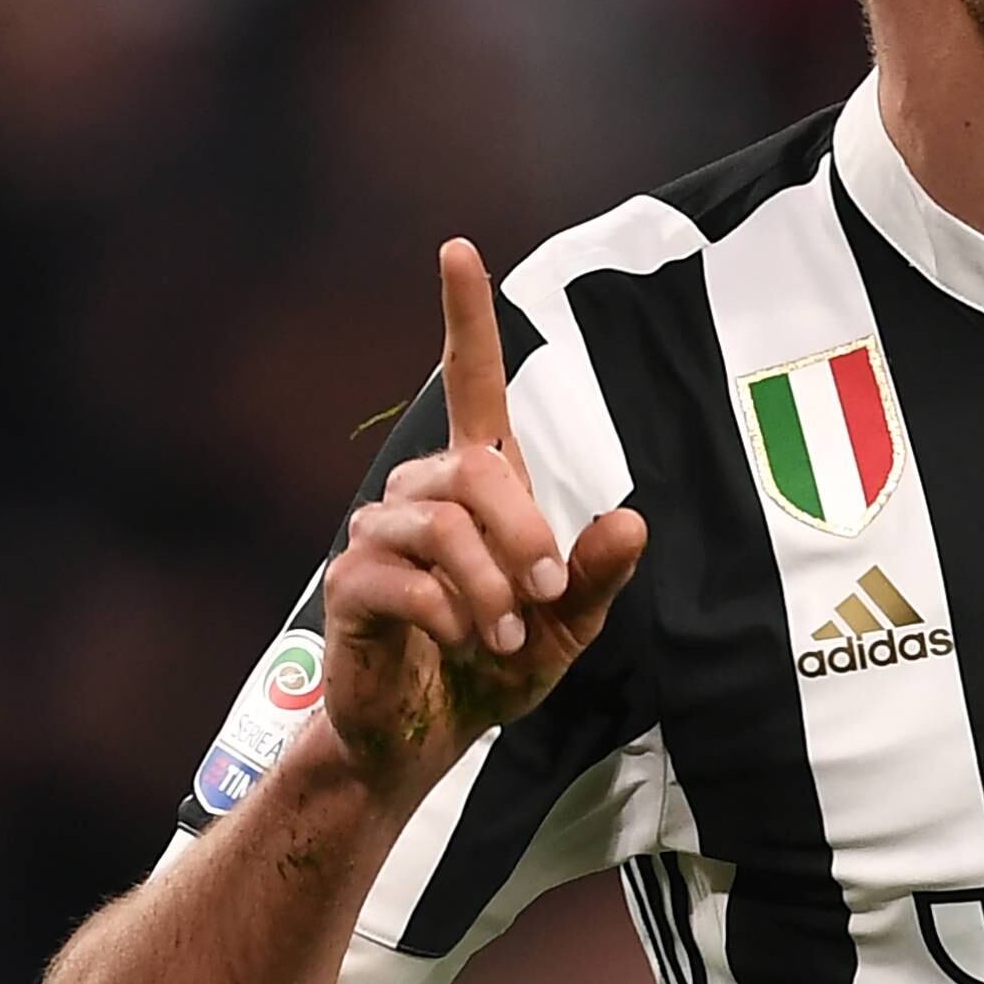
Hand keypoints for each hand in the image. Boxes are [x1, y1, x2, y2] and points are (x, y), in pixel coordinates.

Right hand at [317, 240, 646, 793]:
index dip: (463, 317)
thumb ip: (599, 577)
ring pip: (442, 525)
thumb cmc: (496, 669)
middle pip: (477, 470)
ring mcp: (378, 534)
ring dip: (490, 587)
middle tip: (547, 595)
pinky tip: (466, 644)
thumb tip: (633, 522)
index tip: (457, 248)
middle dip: (525, 532)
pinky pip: (404, 577)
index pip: (469, 384)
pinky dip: (451, 614)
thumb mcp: (572, 628)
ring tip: (507, 637)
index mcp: (478, 486)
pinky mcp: (350, 584)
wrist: (426, 736)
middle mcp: (420, 493)